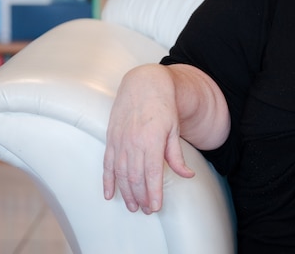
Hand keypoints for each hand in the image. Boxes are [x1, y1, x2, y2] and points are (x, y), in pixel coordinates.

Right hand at [102, 63, 194, 213]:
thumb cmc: (162, 105)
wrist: (143, 84)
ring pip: (120, 174)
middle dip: (141, 197)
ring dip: (126, 193)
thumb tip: (187, 174)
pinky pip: (107, 164)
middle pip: (135, 178)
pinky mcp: (111, 139)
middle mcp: (133, 143)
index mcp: (151, 140)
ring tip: (133, 206)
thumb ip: (176, 155)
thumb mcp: (174, 129)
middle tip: (147, 210)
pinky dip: (107, 181)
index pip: (151, 174)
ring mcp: (120, 141)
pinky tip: (109, 194)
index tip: (156, 207)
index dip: (153, 193)